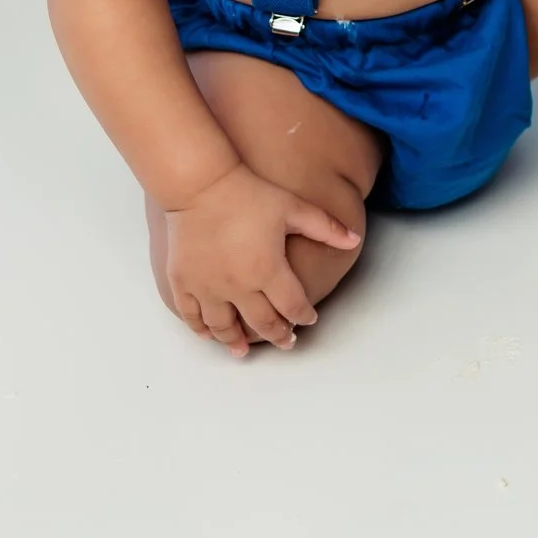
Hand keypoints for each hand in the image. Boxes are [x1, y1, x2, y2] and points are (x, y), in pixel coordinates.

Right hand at [161, 165, 359, 357]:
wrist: (201, 186)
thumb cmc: (249, 195)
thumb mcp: (294, 207)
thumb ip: (326, 227)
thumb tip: (355, 239)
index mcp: (267, 270)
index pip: (292, 305)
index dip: (303, 316)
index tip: (308, 319)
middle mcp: (237, 286)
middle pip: (261, 322)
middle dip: (277, 334)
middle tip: (286, 341)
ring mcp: (207, 287)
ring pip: (223, 327)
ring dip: (236, 341)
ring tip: (243, 351)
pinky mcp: (183, 282)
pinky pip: (191, 315)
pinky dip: (201, 330)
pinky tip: (208, 335)